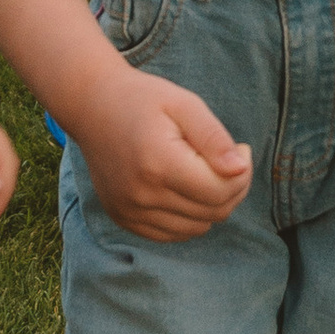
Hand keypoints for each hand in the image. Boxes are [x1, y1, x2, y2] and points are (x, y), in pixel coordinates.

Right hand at [68, 69, 255, 240]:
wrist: (91, 106)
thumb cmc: (143, 100)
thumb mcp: (184, 104)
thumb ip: (214, 138)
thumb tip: (240, 169)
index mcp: (158, 164)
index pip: (220, 191)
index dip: (243, 173)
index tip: (241, 149)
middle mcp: (142, 195)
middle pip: (213, 212)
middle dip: (233, 188)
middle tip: (228, 160)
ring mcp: (130, 212)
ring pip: (197, 227)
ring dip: (212, 204)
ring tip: (205, 172)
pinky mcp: (124, 219)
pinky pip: (174, 234)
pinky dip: (190, 217)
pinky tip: (185, 188)